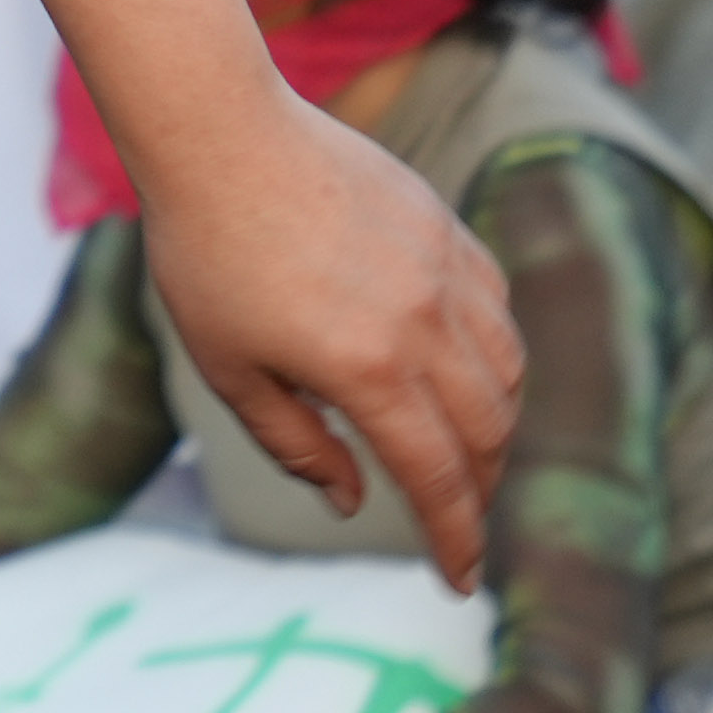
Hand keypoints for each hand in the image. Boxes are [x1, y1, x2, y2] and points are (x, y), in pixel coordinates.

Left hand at [135, 101, 525, 587]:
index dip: (457, 539)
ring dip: (497, 423)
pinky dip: (495, 352)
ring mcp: (441, 268)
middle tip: (458, 518)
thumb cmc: (206, 254)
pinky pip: (495, 306)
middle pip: (488, 432)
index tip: (460, 579)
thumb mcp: (228, 369)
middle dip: (481, 490)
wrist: (218, 133)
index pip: (439, 479)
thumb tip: (352, 500)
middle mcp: (421, 322)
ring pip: (507, 370)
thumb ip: (296, 444)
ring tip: (465, 449)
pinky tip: (462, 366)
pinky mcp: (443, 225)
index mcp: (366, 369)